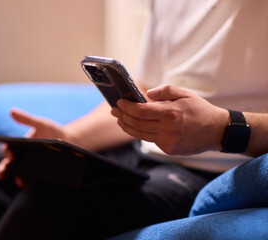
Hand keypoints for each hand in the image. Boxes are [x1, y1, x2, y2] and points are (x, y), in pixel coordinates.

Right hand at [0, 108, 69, 185]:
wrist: (71, 143)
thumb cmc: (54, 132)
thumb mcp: (42, 124)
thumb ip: (27, 119)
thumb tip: (11, 111)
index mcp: (21, 146)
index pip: (8, 150)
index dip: (7, 153)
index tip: (11, 156)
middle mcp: (23, 158)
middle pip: (9, 165)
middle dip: (3, 170)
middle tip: (1, 174)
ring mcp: (32, 168)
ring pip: (20, 175)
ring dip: (18, 179)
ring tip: (21, 183)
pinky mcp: (42, 175)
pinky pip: (35, 181)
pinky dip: (33, 183)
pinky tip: (36, 184)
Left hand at [111, 85, 228, 154]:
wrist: (217, 131)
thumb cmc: (200, 110)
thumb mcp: (185, 94)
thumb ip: (165, 91)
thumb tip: (147, 95)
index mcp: (171, 113)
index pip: (141, 111)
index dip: (127, 107)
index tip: (119, 102)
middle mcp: (168, 129)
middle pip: (136, 124)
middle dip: (122, 116)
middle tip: (114, 110)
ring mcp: (168, 142)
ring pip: (140, 135)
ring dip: (127, 126)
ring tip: (120, 119)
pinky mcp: (169, 150)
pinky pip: (150, 140)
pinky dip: (140, 133)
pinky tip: (135, 127)